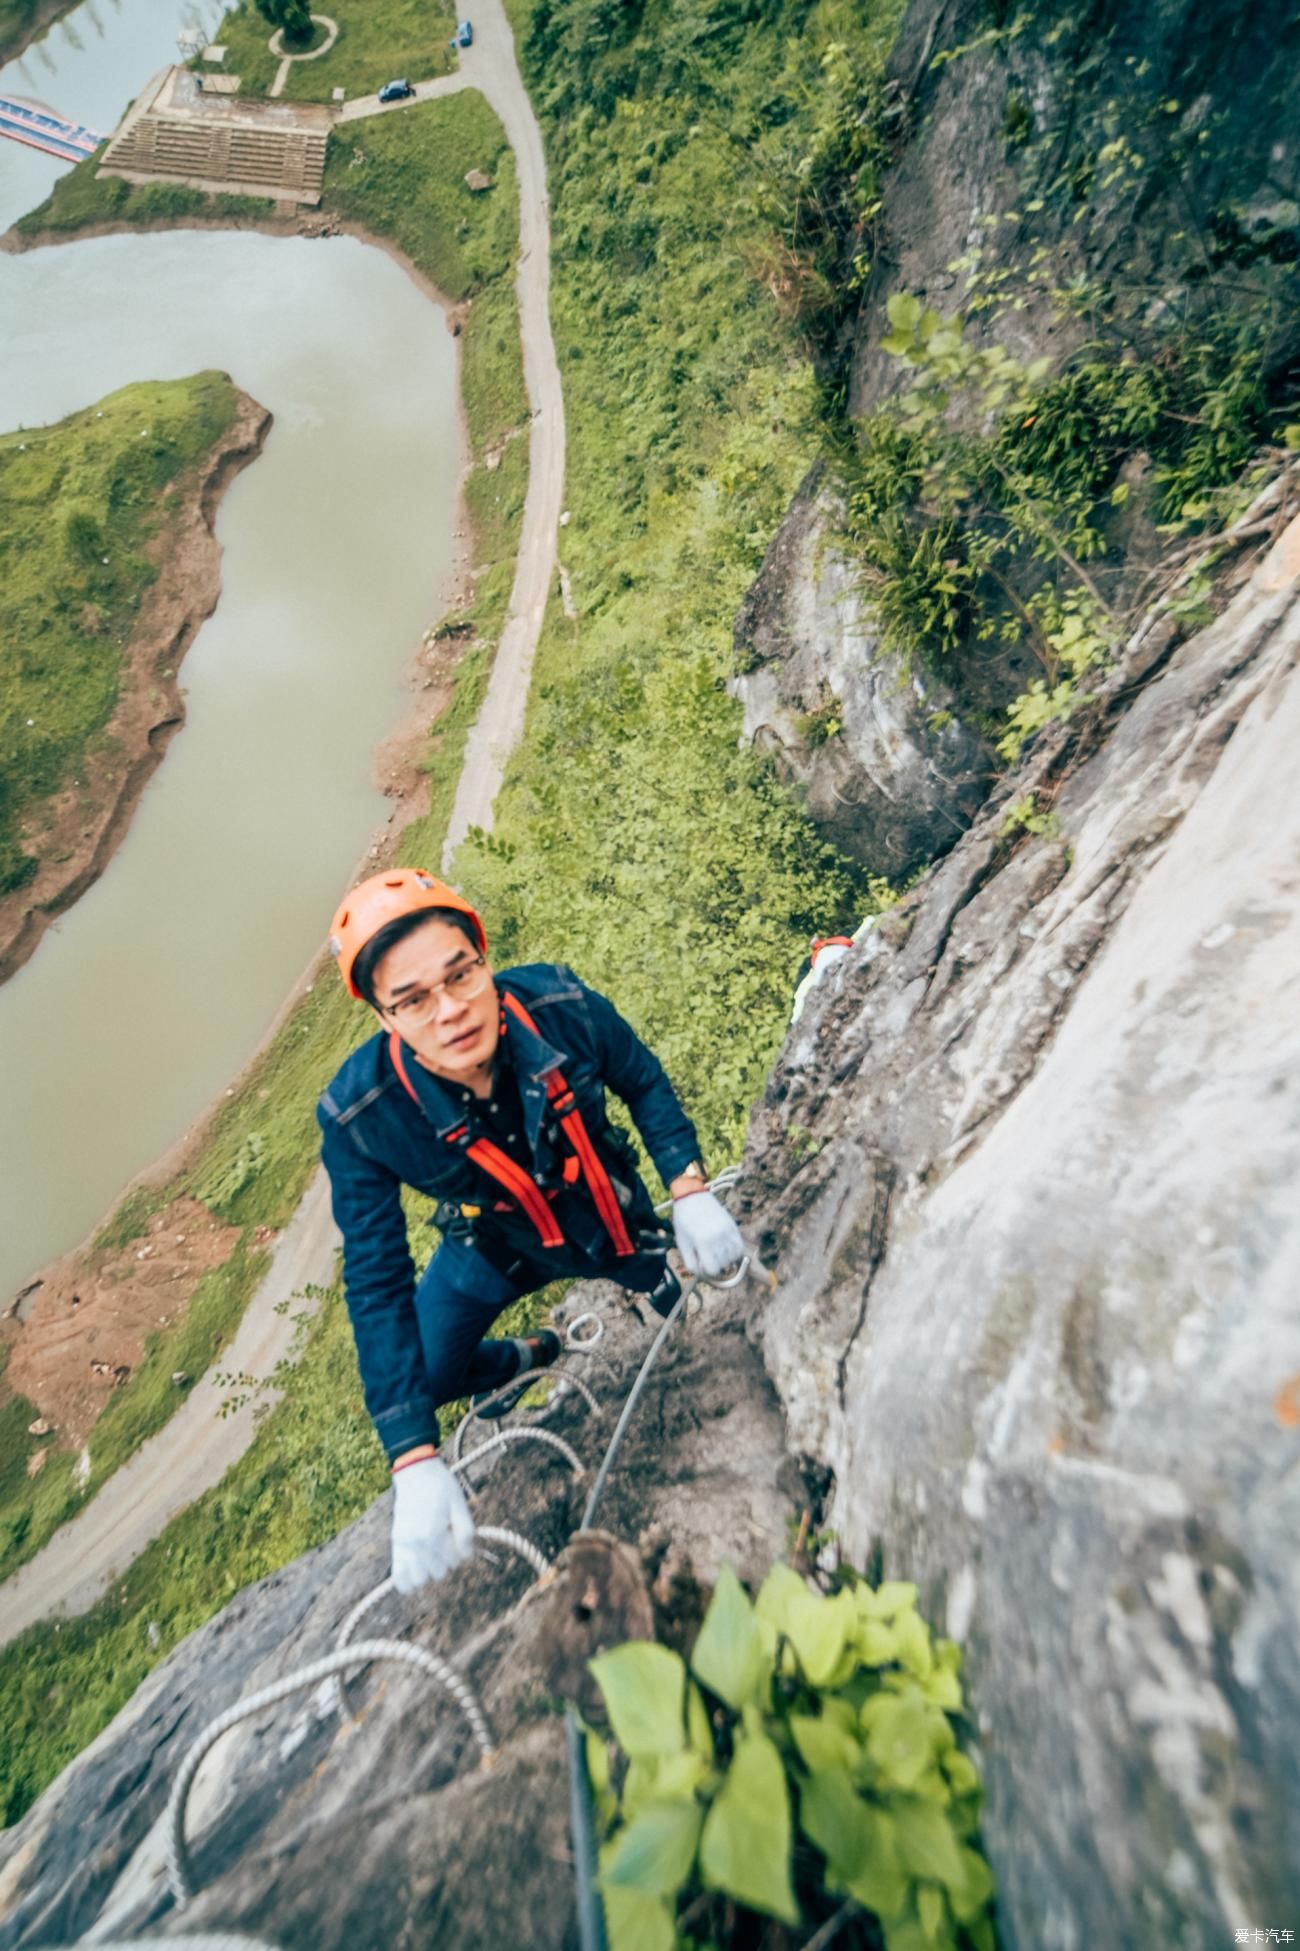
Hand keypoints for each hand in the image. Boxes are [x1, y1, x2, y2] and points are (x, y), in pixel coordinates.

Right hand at [390, 1456, 474, 1591]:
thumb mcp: (459, 1504)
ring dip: (429, 1572)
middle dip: (447, 1561)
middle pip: (439, 1573)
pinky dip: (408, 1582)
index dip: (460, 1551)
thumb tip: (467, 1556)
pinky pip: (398, 1577)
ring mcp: (404, 1545)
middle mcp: (417, 1543)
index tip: (457, 1537)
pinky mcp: (396, 1544)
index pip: (454, 1561)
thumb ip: (466, 1532)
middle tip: (446, 1542)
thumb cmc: (441, 1486)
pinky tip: (417, 1571)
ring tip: (433, 1555)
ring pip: (420, 1580)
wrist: (415, 1472)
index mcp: (434, 1533)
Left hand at [671, 1189, 744, 1277]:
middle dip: (715, 1264)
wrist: (692, 1196)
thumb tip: (703, 1274)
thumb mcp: (682, 1243)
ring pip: (734, 1257)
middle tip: (706, 1256)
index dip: (707, 1271)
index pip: (714, 1270)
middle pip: (724, 1265)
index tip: (701, 1263)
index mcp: (703, 1241)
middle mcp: (718, 1236)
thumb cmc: (684, 1221)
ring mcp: (727, 1230)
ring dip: (725, 1259)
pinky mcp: (733, 1226)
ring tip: (715, 1252)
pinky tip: (724, 1248)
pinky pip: (739, 1246)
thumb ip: (691, 1262)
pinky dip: (734, 1252)